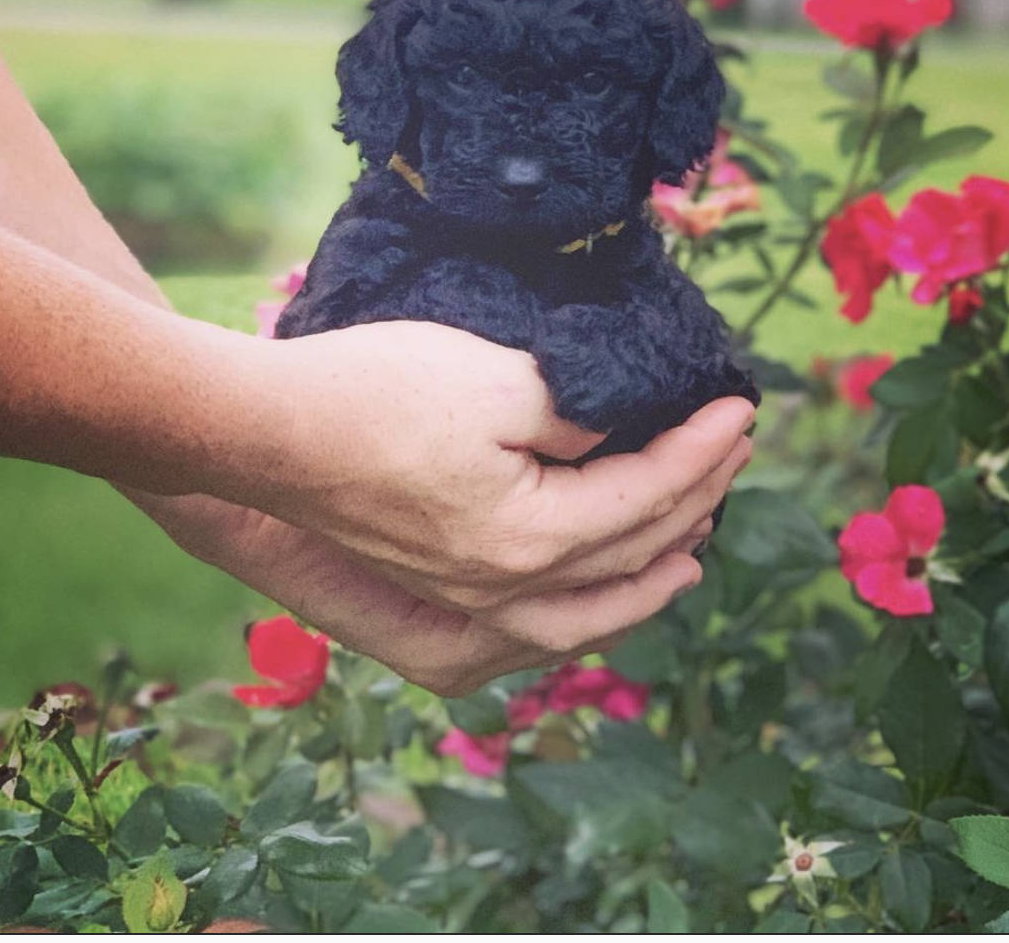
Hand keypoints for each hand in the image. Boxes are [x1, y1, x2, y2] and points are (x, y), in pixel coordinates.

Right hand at [233, 321, 753, 633]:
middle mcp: (504, 588)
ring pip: (585, 616)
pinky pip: (531, 629)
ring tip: (693, 560)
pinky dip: (583, 615)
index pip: (647, 494)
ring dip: (648, 584)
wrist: (266, 431)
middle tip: (733, 460)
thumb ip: (577, 413)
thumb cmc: (374, 394)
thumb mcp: (495, 380)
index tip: (742, 408)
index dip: (702, 449)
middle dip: (693, 504)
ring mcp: (464, 599)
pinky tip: (592, 598)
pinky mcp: (432, 589)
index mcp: (530, 539)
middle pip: (628, 556)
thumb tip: (617, 430)